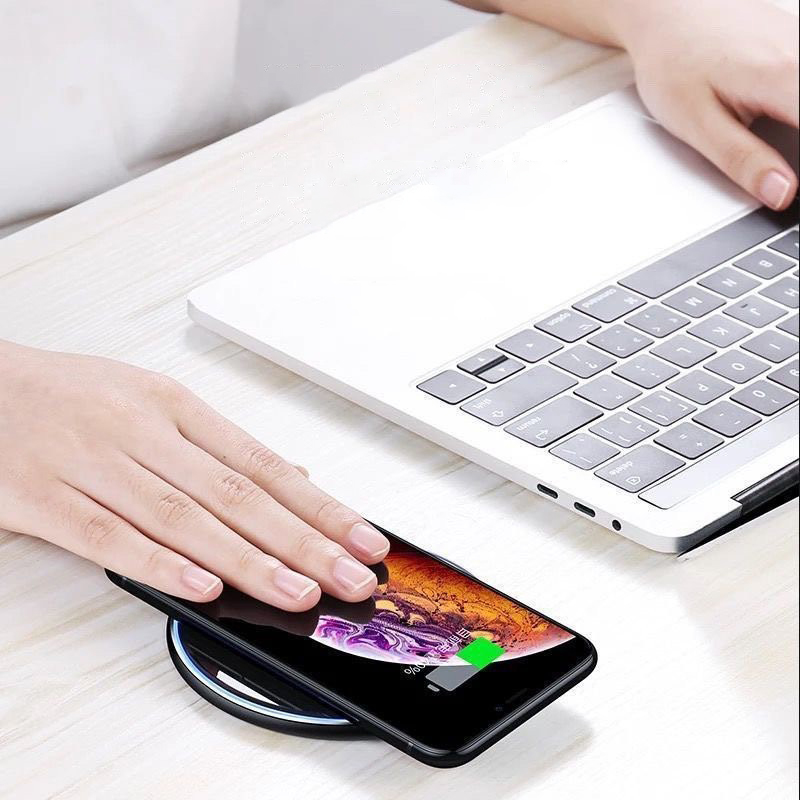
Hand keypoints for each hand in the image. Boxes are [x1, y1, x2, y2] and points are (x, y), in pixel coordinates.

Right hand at [0, 340, 389, 609]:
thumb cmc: (75, 396)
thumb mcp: (155, 403)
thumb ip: (222, 449)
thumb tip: (295, 479)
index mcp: (176, 406)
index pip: (263, 464)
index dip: (320, 506)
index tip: (363, 539)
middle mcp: (143, 431)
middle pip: (236, 494)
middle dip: (302, 541)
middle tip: (350, 576)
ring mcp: (93, 463)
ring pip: (183, 518)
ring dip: (247, 560)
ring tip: (298, 592)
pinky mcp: (44, 498)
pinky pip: (108, 535)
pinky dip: (160, 563)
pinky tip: (205, 588)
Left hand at [611, 0, 798, 209]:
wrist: (668, 11)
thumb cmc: (673, 61)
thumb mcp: (696, 123)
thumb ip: (742, 160)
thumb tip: (781, 194)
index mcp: (784, 77)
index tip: (796, 183)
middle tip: (782, 169)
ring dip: (798, 127)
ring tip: (779, 139)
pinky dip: (797, 105)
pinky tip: (784, 120)